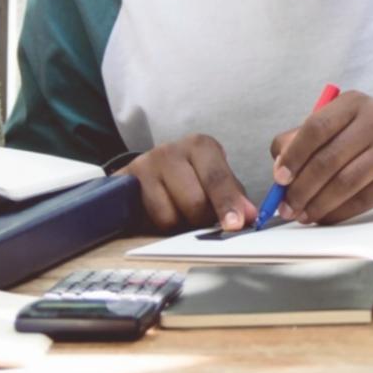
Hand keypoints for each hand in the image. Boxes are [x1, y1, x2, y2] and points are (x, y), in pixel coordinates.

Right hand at [117, 134, 257, 234]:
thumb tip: (248, 217)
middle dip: (202, 220)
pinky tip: (161, 214)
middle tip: (201, 219)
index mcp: (200, 146)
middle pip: (194, 202)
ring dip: (179, 225)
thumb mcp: (213, 181)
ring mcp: (145, 165)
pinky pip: (147, 220)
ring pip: (170, 216)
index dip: (227, 203)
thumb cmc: (189, 178)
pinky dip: (158, 226)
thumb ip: (233, 197)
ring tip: (179, 213)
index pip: (216, 178)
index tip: (236, 224)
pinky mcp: (125, 183)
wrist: (146, 173)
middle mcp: (171, 151)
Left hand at [268, 90, 372, 225]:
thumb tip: (280, 168)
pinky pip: (363, 199)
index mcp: (354, 102)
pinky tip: (326, 217)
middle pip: (328, 159)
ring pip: (345, 182)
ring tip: (303, 214)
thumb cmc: (370, 140)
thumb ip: (304, 141)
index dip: (293, 155)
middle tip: (286, 207)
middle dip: (301, 188)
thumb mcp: (341, 128)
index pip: (315, 127)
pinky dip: (339, 212)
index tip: (279, 178)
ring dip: (318, 204)